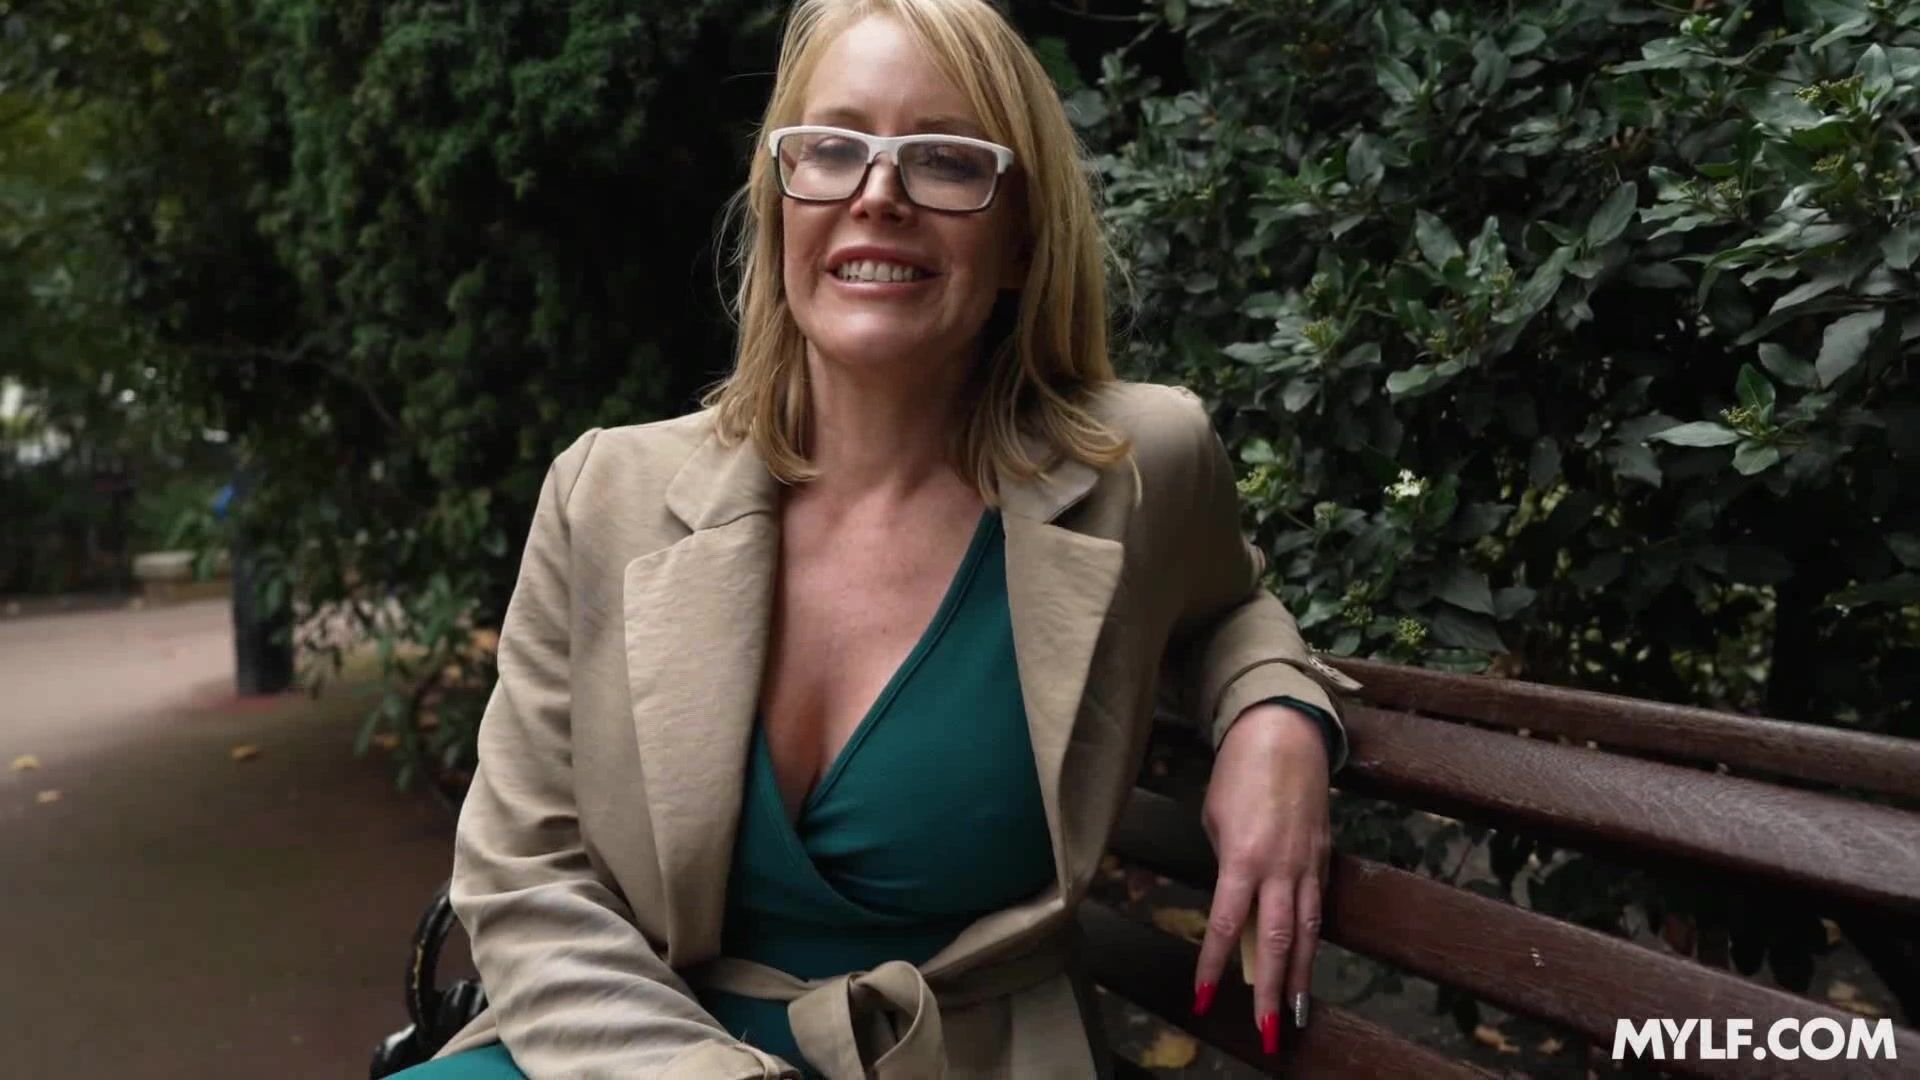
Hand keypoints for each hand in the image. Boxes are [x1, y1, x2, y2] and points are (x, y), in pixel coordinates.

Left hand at [1191, 702, 1330, 1054]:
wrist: (1285, 734)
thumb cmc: (1238, 771)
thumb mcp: (1216, 819)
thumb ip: (1226, 864)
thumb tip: (1235, 900)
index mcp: (1243, 858)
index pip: (1227, 925)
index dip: (1215, 966)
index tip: (1203, 998)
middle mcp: (1280, 868)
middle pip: (1277, 941)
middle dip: (1273, 989)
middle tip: (1270, 1029)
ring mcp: (1307, 864)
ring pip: (1307, 931)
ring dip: (1303, 976)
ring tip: (1297, 1013)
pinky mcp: (1324, 857)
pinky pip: (1317, 907)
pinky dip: (1313, 939)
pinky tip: (1308, 963)